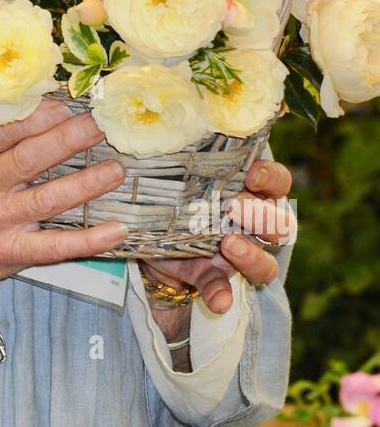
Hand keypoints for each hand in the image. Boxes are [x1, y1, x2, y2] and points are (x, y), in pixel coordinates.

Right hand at [0, 63, 129, 301]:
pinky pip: (54, 247)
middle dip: (70, 140)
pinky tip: (117, 230)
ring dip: (86, 185)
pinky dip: (88, 241)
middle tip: (102, 124)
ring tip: (117, 170)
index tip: (67, 103)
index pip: (3, 130)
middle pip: (31, 159)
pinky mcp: (13, 252)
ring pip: (48, 200)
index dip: (37, 116)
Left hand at [139, 159, 296, 314]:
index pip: (279, 182)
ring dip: (252, 255)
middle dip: (262, 215)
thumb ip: (186, 152)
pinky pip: (225, 290)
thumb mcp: (178, 169)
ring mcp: (241, 255)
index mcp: (252, 192)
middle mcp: (254, 225)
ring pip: (267, 262)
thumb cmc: (174, 190)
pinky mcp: (217, 279)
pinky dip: (221, 295)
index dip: (272, 178)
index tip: (251, 174)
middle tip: (234, 206)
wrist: (146, 229)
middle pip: (281, 224)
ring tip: (227, 244)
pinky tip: (217, 301)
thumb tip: (179, 125)